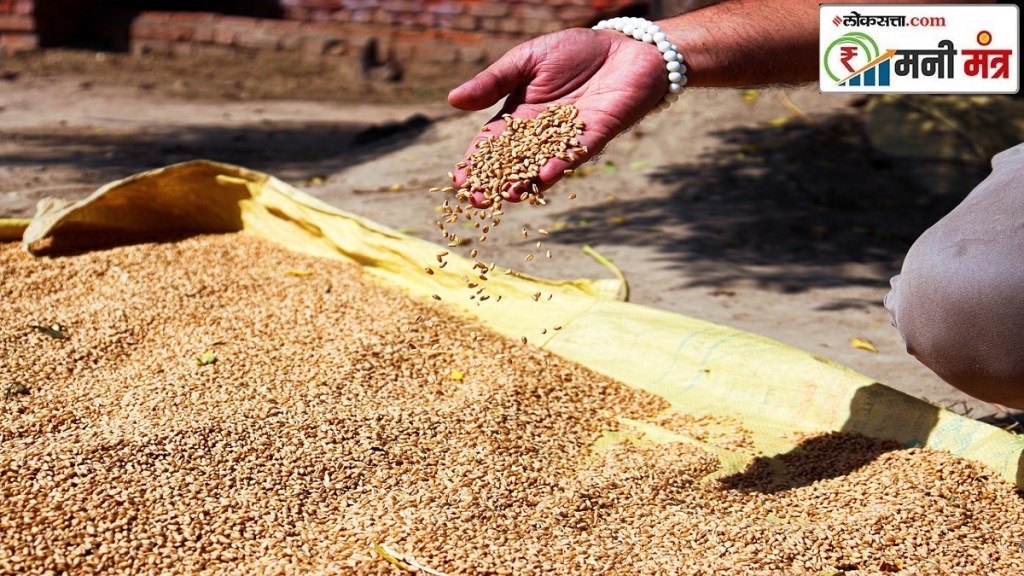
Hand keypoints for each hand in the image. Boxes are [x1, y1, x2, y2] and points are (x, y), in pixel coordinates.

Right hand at [447, 27, 667, 205]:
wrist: (626, 46)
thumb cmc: (574, 51)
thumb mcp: (526, 60)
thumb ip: (493, 81)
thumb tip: (452, 100)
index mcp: (519, 116)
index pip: (491, 145)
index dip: (475, 163)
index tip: (459, 181)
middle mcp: (541, 134)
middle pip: (513, 164)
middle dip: (495, 183)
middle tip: (478, 201)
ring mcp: (567, 139)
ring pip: (542, 167)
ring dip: (526, 182)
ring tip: (510, 195)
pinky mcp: (595, 136)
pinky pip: (574, 155)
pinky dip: (561, 165)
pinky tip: (546, 175)